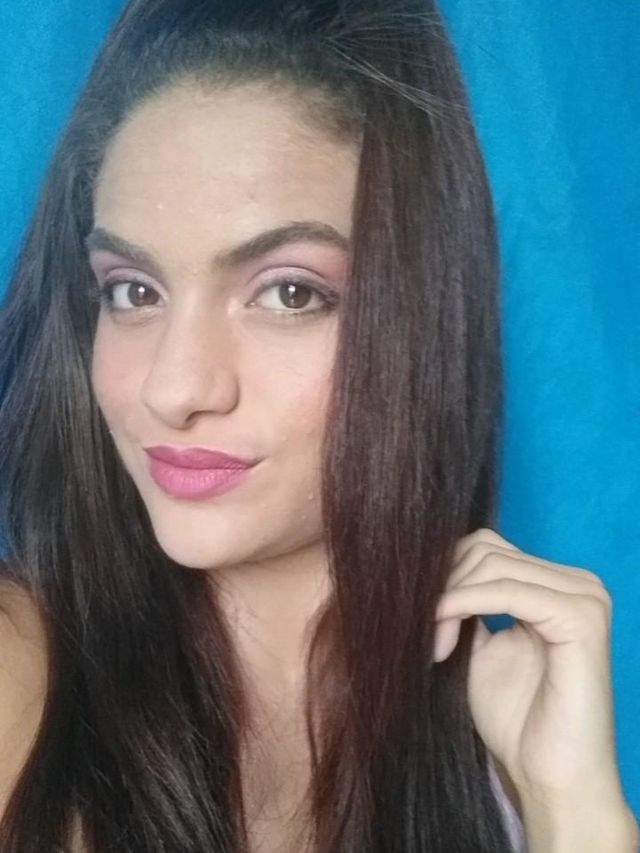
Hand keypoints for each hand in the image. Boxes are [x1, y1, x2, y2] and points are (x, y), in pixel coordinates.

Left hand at [434, 527, 628, 814]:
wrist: (549, 778)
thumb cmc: (517, 720)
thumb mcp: (482, 646)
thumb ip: (468, 604)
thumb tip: (427, 569)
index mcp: (558, 585)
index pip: (486, 547)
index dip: (445, 575)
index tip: (420, 618)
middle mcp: (578, 582)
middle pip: (486, 549)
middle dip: (445, 587)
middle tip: (428, 635)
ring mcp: (585, 597)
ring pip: (492, 565)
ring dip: (449, 599)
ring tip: (436, 645)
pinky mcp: (580, 618)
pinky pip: (507, 590)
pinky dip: (464, 603)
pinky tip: (443, 632)